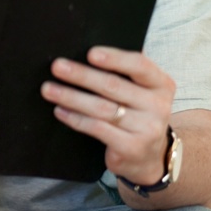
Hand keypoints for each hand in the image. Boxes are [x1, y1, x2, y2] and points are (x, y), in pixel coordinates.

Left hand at [41, 46, 174, 183]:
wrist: (149, 157)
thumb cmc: (136, 114)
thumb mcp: (140, 93)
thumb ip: (124, 74)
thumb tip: (84, 53)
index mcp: (161, 85)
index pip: (140, 66)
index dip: (115, 58)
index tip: (90, 53)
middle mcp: (158, 106)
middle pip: (114, 86)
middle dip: (81, 75)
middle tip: (57, 67)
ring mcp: (147, 129)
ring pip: (102, 108)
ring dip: (71, 97)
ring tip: (49, 89)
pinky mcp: (132, 147)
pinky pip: (97, 128)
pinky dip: (75, 118)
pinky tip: (60, 110)